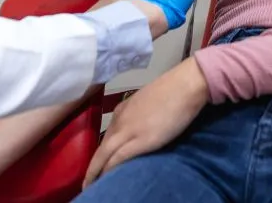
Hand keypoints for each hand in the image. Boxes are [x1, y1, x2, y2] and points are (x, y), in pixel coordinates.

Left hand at [83, 58, 209, 186]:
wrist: (183, 86)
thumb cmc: (172, 91)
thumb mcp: (148, 103)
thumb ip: (140, 115)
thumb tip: (142, 127)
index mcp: (123, 110)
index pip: (107, 136)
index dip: (100, 153)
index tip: (97, 165)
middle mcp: (120, 120)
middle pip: (102, 147)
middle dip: (94, 166)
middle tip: (88, 181)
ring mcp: (128, 130)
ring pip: (104, 154)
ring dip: (95, 171)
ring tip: (90, 186)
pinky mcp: (140, 141)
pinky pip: (118, 158)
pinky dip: (109, 169)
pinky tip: (104, 179)